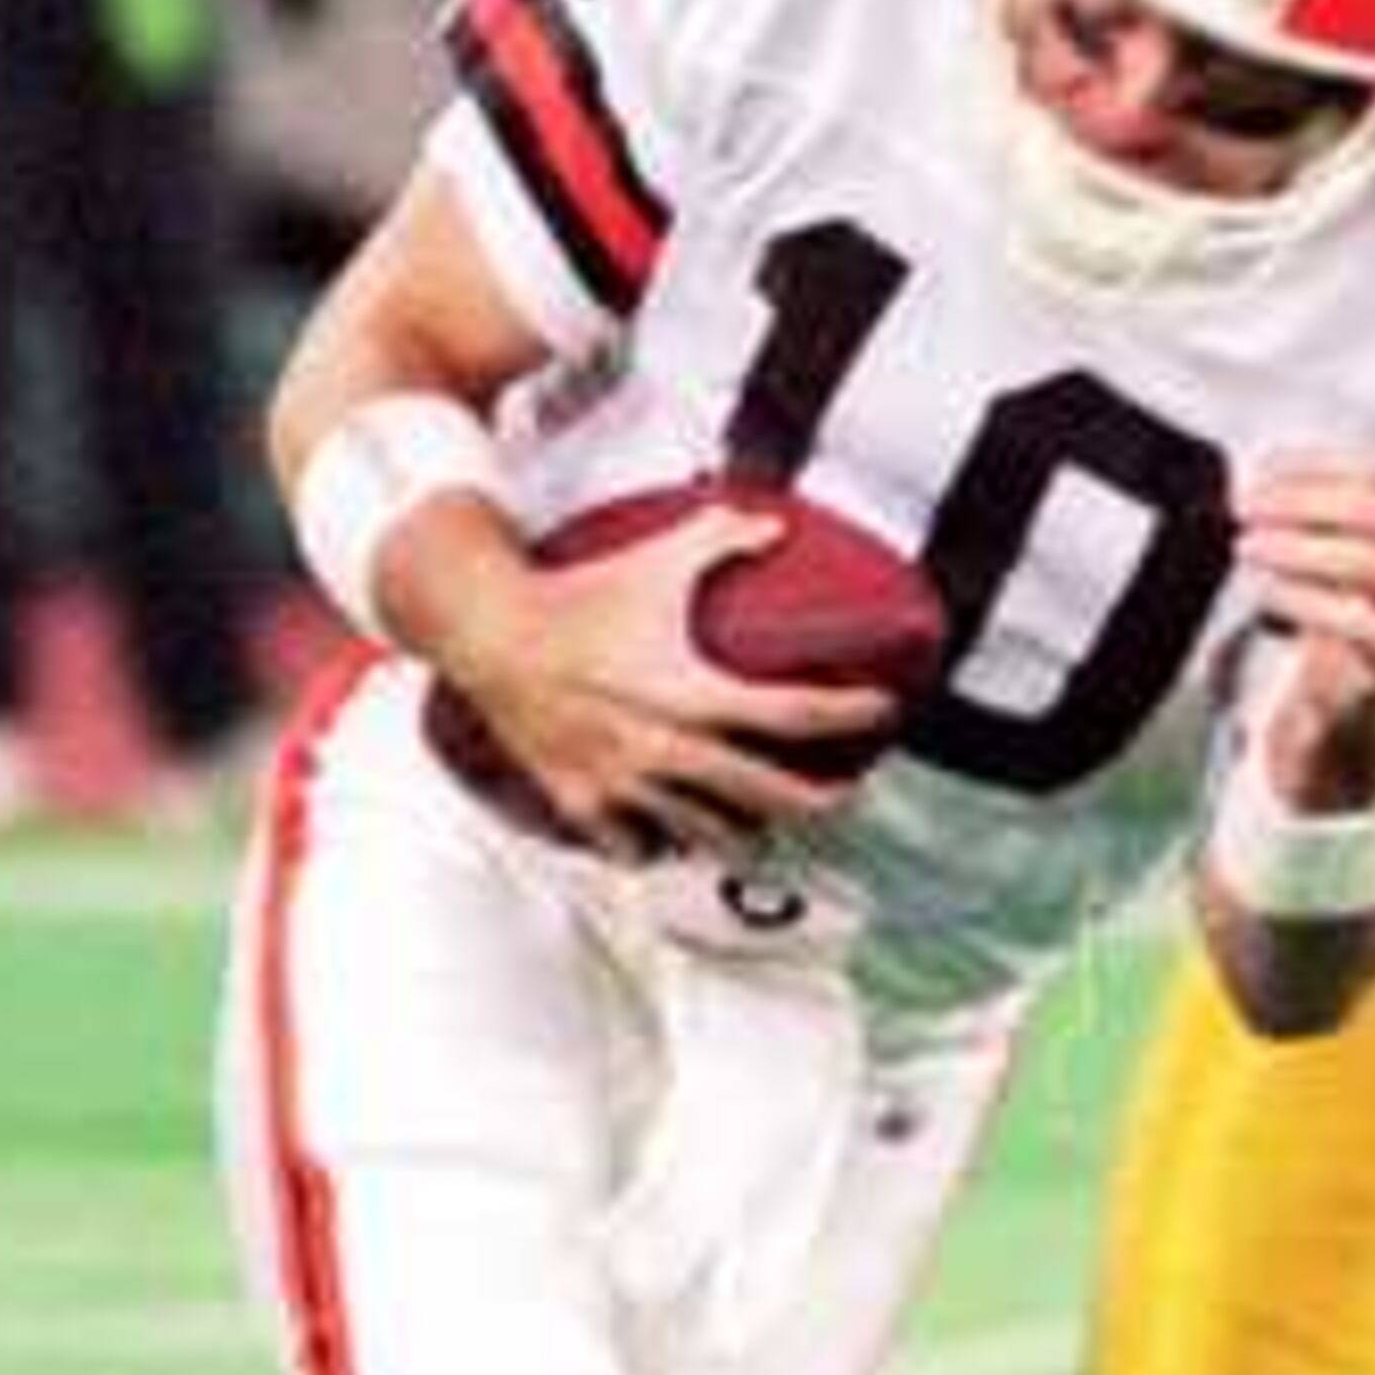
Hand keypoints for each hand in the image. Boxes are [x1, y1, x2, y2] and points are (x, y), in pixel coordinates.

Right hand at [432, 503, 894, 858]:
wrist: (490, 632)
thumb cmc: (579, 595)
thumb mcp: (656, 559)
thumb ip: (723, 539)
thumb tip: (778, 526)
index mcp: (691, 690)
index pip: (795, 715)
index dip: (852, 714)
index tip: (883, 709)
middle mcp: (664, 747)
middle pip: (769, 796)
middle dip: (819, 801)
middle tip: (844, 795)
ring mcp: (623, 783)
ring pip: (707, 835)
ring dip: (746, 834)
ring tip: (769, 830)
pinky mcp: (582, 802)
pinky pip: (635, 847)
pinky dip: (660, 848)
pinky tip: (677, 843)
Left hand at [1234, 452, 1374, 808]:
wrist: (1348, 711)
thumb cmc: (1331, 609)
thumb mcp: (1326, 543)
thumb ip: (1309, 501)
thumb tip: (1255, 466)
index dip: (1315, 464)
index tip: (1255, 469)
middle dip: (1302, 501)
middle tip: (1244, 506)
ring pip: (1372, 561)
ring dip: (1299, 547)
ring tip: (1247, 547)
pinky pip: (1366, 624)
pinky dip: (1308, 600)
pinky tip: (1268, 591)